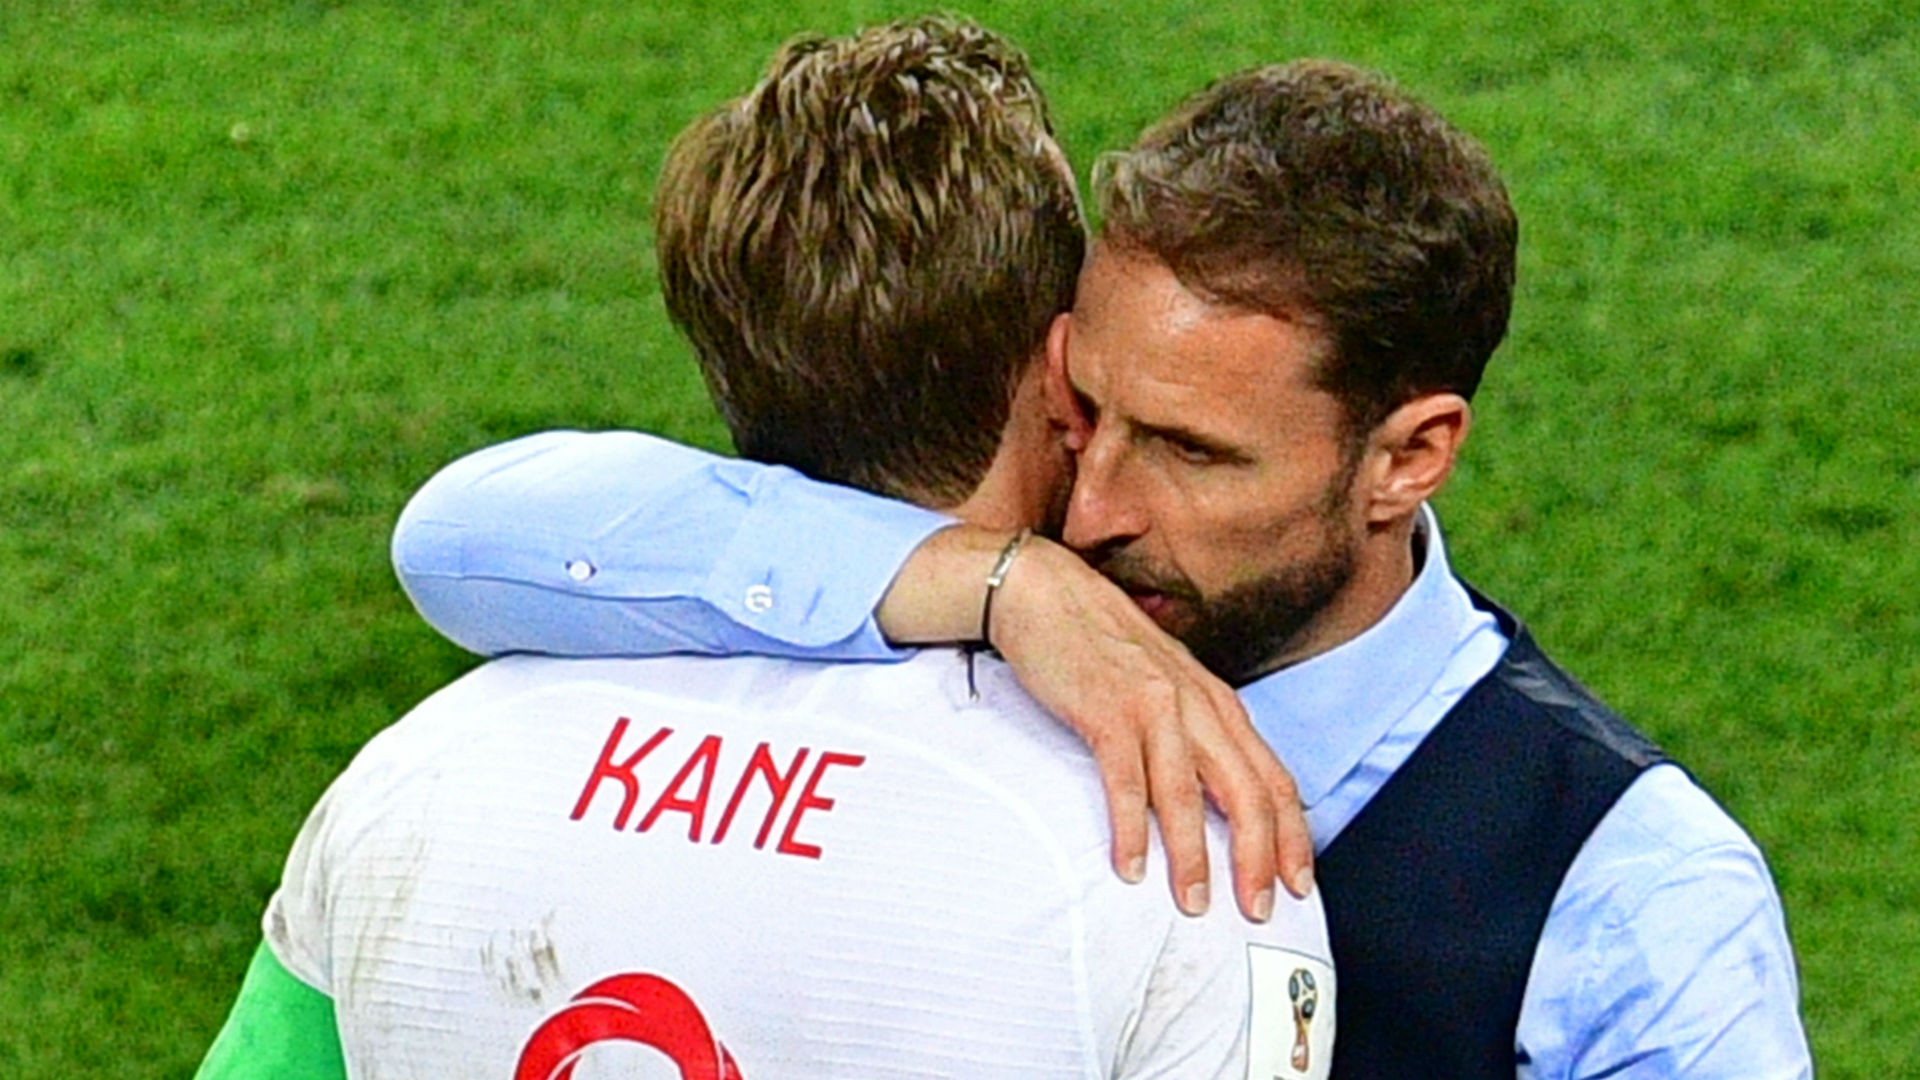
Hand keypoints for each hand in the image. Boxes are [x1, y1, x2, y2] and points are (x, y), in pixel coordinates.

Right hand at [986, 535, 1313, 919]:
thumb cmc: (1100, 643)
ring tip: (1194, 902)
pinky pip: (1126, 779)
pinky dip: (1132, 828)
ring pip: (1188, 792)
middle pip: (1245, 791)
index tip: (1297, 884)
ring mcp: (1153, 704)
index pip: (1273, 777)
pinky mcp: (1107, 709)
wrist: (1045, 591)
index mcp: (1216, 701)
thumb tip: (1214, 794)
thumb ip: (1193, 731)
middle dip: (1259, 857)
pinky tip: (1131, 866)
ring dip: (1194, 855)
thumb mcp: (1165, 683)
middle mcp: (1195, 703)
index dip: (1291, 836)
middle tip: (1258, 909)